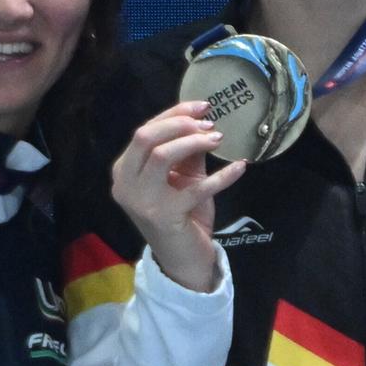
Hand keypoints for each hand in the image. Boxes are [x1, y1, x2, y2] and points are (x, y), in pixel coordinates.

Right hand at [111, 101, 245, 291]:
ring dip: (194, 142)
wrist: (183, 259)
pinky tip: (241, 167)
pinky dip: (223, 175)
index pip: (144, 131)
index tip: (203, 106)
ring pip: (162, 155)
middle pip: (146, 137)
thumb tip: (203, 121)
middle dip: (180, 124)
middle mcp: (126, 184)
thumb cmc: (182, 215)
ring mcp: (142, 201)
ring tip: (218, 139)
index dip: (174, 114)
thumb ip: (186, 152)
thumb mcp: (182, 178)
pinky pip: (197, 188)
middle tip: (210, 124)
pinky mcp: (166, 216)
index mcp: (125, 170)